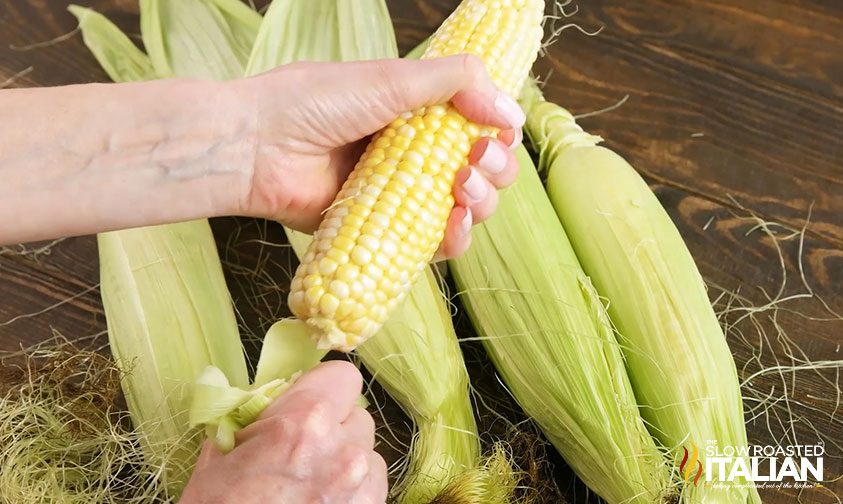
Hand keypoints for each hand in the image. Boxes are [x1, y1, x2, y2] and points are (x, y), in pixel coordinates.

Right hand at [179, 361, 385, 503]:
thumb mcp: (219, 458)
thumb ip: (251, 419)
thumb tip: (265, 401)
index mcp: (304, 422)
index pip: (342, 376)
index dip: (323, 388)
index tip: (306, 404)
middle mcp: (343, 449)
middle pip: (356, 416)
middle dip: (332, 428)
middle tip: (302, 451)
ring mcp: (362, 485)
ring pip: (368, 452)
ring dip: (346, 461)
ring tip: (312, 485)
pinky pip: (372, 485)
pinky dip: (354, 490)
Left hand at [235, 55, 523, 258]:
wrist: (255, 148)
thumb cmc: (312, 104)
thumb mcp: (391, 78)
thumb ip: (456, 82)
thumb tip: (513, 110)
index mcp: (416, 115)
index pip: (478, 130)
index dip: (497, 136)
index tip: (496, 134)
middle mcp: (412, 156)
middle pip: (481, 173)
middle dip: (495, 169)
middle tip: (475, 160)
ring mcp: (398, 198)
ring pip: (465, 211)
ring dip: (481, 202)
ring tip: (463, 189)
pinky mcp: (381, 235)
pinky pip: (431, 246)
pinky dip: (453, 240)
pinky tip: (454, 225)